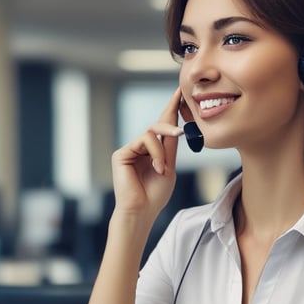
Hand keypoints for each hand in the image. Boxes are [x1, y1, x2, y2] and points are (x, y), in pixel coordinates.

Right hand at [111, 87, 184, 218]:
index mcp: (152, 151)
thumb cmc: (155, 195)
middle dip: (171, 122)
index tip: (180, 93)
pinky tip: (157, 168)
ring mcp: (129, 150)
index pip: (162, 126)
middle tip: (182, 129)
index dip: (171, 109)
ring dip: (162, 151)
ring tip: (164, 169)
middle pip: (157, 125)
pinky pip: (144, 141)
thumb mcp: (169, 167)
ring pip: (152, 133)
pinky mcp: (121, 153)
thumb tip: (176, 126)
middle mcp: (140, 148)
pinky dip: (155, 153)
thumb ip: (169, 147)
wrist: (142, 211)